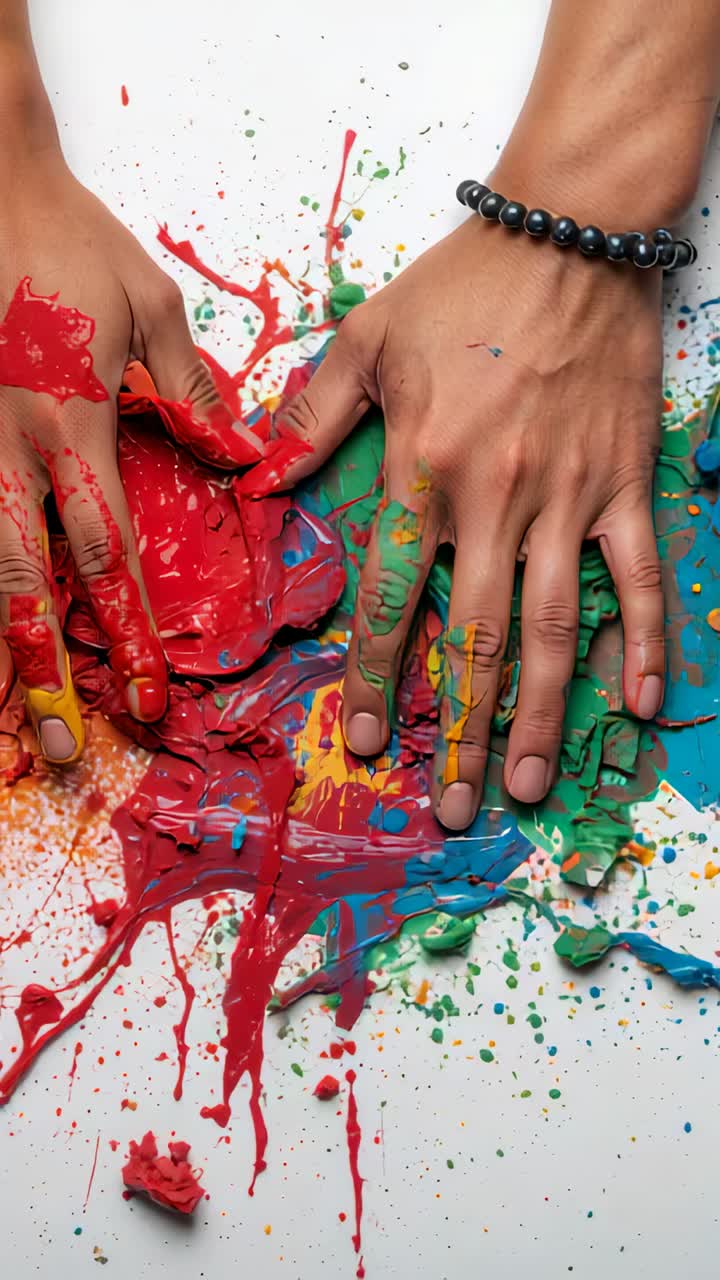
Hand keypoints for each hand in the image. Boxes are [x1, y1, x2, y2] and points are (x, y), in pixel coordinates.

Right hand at [0, 153, 225, 761]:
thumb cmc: (64, 241)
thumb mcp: (146, 305)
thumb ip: (190, 391)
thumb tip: (243, 459)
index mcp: (69, 420)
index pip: (100, 547)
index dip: (123, 627)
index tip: (144, 694)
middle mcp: (5, 447)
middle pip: (21, 582)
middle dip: (42, 675)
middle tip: (60, 751)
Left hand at [276, 215, 664, 828]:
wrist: (570, 234)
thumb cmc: (464, 285)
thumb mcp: (366, 338)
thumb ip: (310, 416)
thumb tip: (258, 481)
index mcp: (424, 468)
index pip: (394, 597)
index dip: (378, 677)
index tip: (367, 741)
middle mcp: (495, 498)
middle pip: (475, 637)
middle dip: (461, 729)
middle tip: (455, 804)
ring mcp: (569, 497)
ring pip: (553, 627)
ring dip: (541, 714)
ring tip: (528, 783)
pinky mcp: (625, 486)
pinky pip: (639, 577)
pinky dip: (642, 641)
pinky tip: (636, 705)